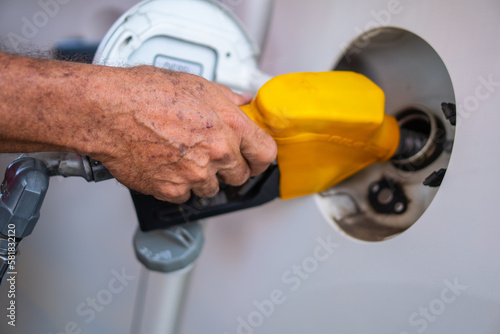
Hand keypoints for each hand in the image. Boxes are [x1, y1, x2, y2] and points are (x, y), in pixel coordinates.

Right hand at [88, 66, 276, 202]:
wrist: (108, 111)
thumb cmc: (146, 93)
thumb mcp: (196, 85)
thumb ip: (227, 98)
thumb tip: (243, 102)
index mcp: (229, 125)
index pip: (265, 153)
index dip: (261, 158)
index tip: (256, 160)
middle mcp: (217, 152)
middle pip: (240, 175)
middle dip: (230, 168)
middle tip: (212, 155)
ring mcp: (195, 175)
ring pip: (211, 188)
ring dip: (202, 177)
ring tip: (182, 156)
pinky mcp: (172, 190)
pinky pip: (185, 195)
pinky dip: (178, 185)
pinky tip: (166, 165)